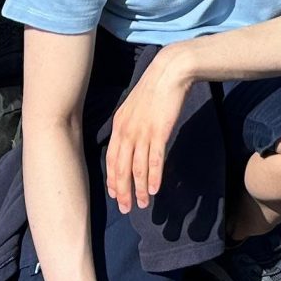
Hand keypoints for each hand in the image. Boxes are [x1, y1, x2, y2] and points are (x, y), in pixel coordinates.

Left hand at [103, 52, 190, 213]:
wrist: (170, 72)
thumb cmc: (155, 88)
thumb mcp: (134, 107)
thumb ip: (130, 125)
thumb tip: (130, 142)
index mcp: (119, 125)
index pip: (110, 158)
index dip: (112, 179)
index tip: (114, 194)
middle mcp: (127, 131)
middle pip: (121, 168)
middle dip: (122, 191)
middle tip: (125, 208)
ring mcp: (142, 132)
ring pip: (137, 168)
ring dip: (139, 189)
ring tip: (143, 204)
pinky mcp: (159, 131)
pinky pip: (154, 159)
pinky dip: (153, 176)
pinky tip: (154, 189)